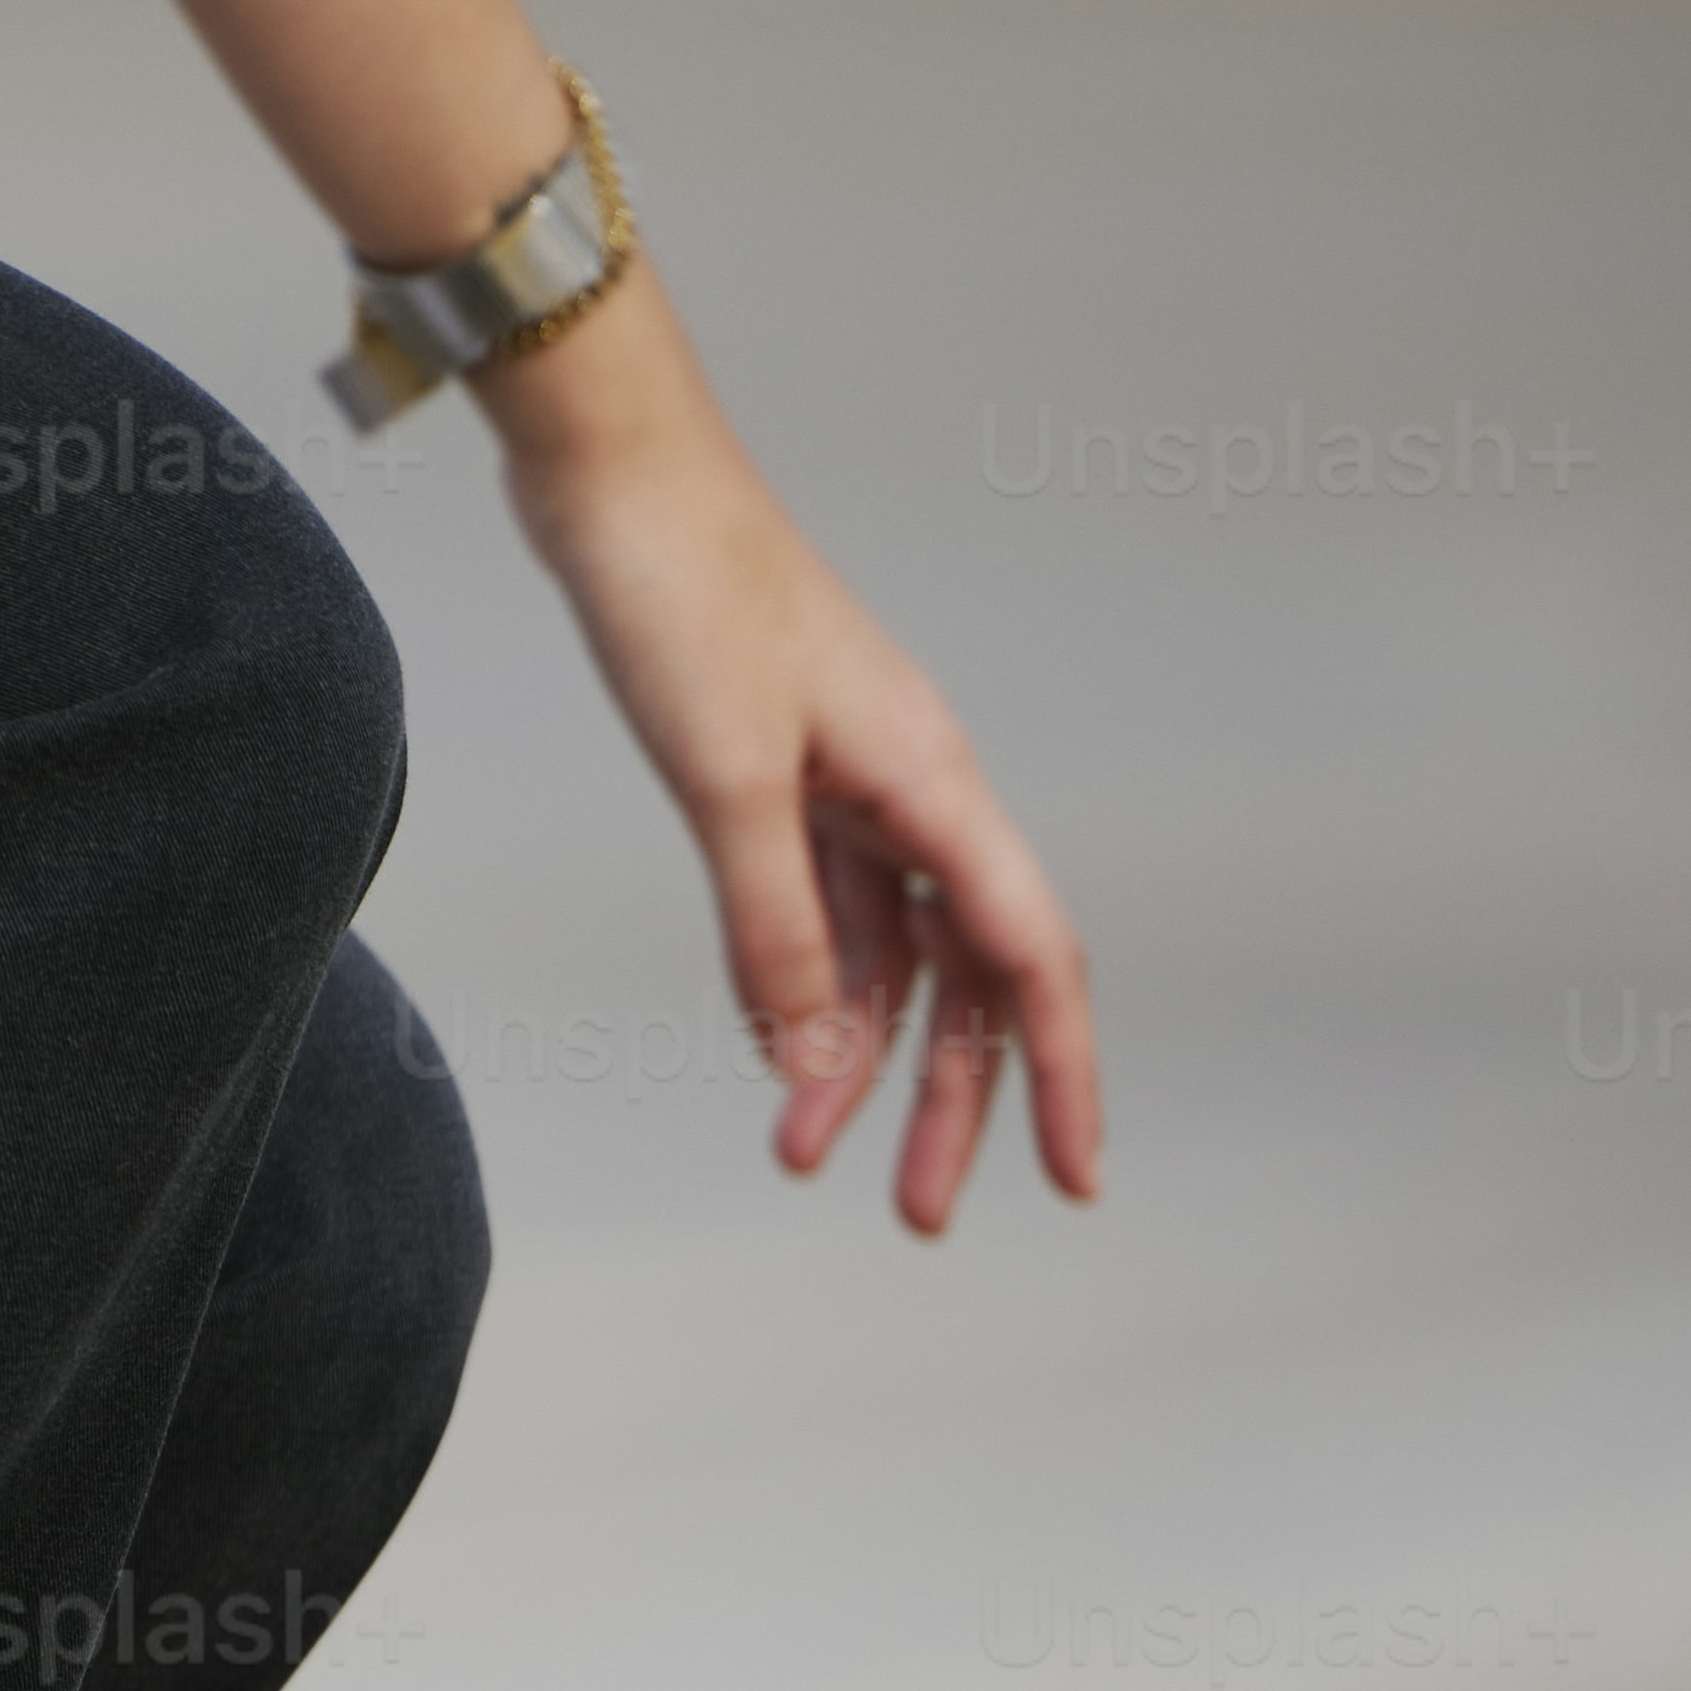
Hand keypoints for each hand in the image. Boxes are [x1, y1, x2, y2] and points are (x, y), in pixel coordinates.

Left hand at [488, 300, 1101, 1232]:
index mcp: (934, 784)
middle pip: (971, 978)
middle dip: (954, 1102)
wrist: (615, 474)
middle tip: (922, 1216)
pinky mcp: (787, 775)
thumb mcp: (724, 777)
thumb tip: (811, 1052)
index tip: (1075, 1181)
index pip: (1031, 960)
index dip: (1063, 1076)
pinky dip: (808, 986)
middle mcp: (916, 790)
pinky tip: (778, 1052)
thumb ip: (774, 919)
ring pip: (895, 955)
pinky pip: (826, 912)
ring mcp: (855, 784)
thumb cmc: (682, 593)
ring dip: (862, 1059)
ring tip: (810, 1157)